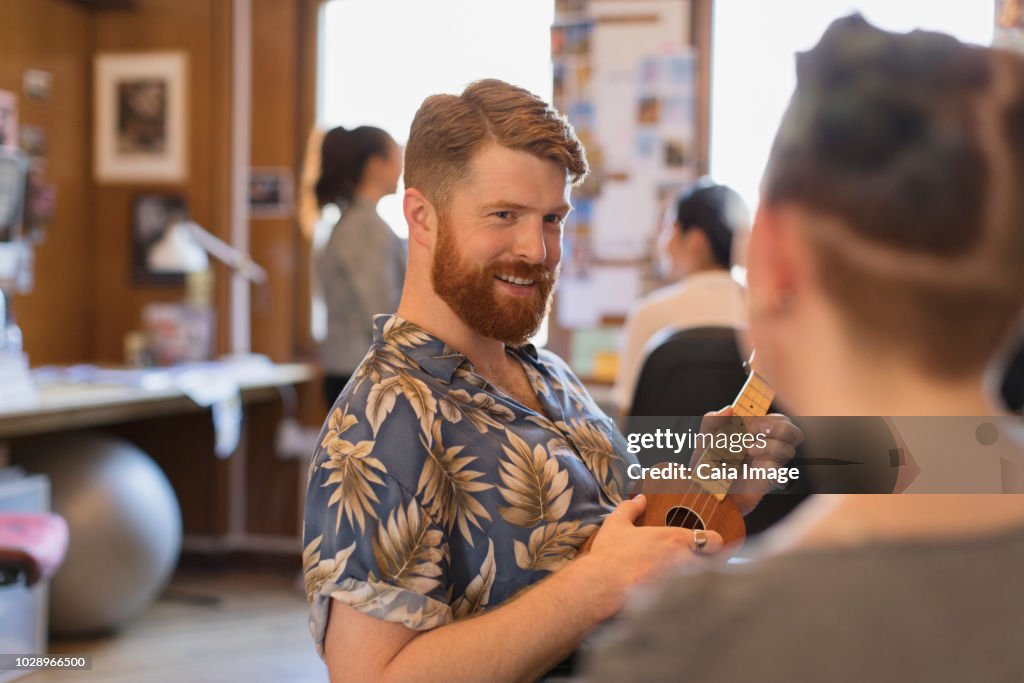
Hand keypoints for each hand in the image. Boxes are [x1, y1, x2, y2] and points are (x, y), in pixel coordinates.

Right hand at [583, 494, 722, 615]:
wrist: (601, 584)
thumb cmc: (609, 554)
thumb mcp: (616, 524)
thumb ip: (630, 508)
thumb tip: (640, 498)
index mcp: (675, 539)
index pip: (714, 541)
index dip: (714, 544)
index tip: (709, 547)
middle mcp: (683, 560)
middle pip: (716, 565)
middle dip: (711, 566)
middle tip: (703, 568)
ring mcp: (681, 583)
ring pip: (706, 584)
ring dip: (702, 584)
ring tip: (693, 587)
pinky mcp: (675, 602)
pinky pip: (693, 603)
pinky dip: (691, 602)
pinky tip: (681, 604)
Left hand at [696, 407, 803, 513]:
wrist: (704, 496)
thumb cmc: (705, 467)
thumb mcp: (703, 440)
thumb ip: (712, 421)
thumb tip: (730, 408)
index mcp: (753, 434)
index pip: (775, 417)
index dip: (767, 414)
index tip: (748, 419)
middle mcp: (764, 447)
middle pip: (790, 428)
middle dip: (773, 426)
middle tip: (750, 431)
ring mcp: (768, 464)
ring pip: (789, 448)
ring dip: (769, 446)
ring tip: (748, 450)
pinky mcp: (767, 482)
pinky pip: (779, 470)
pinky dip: (767, 465)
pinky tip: (753, 467)